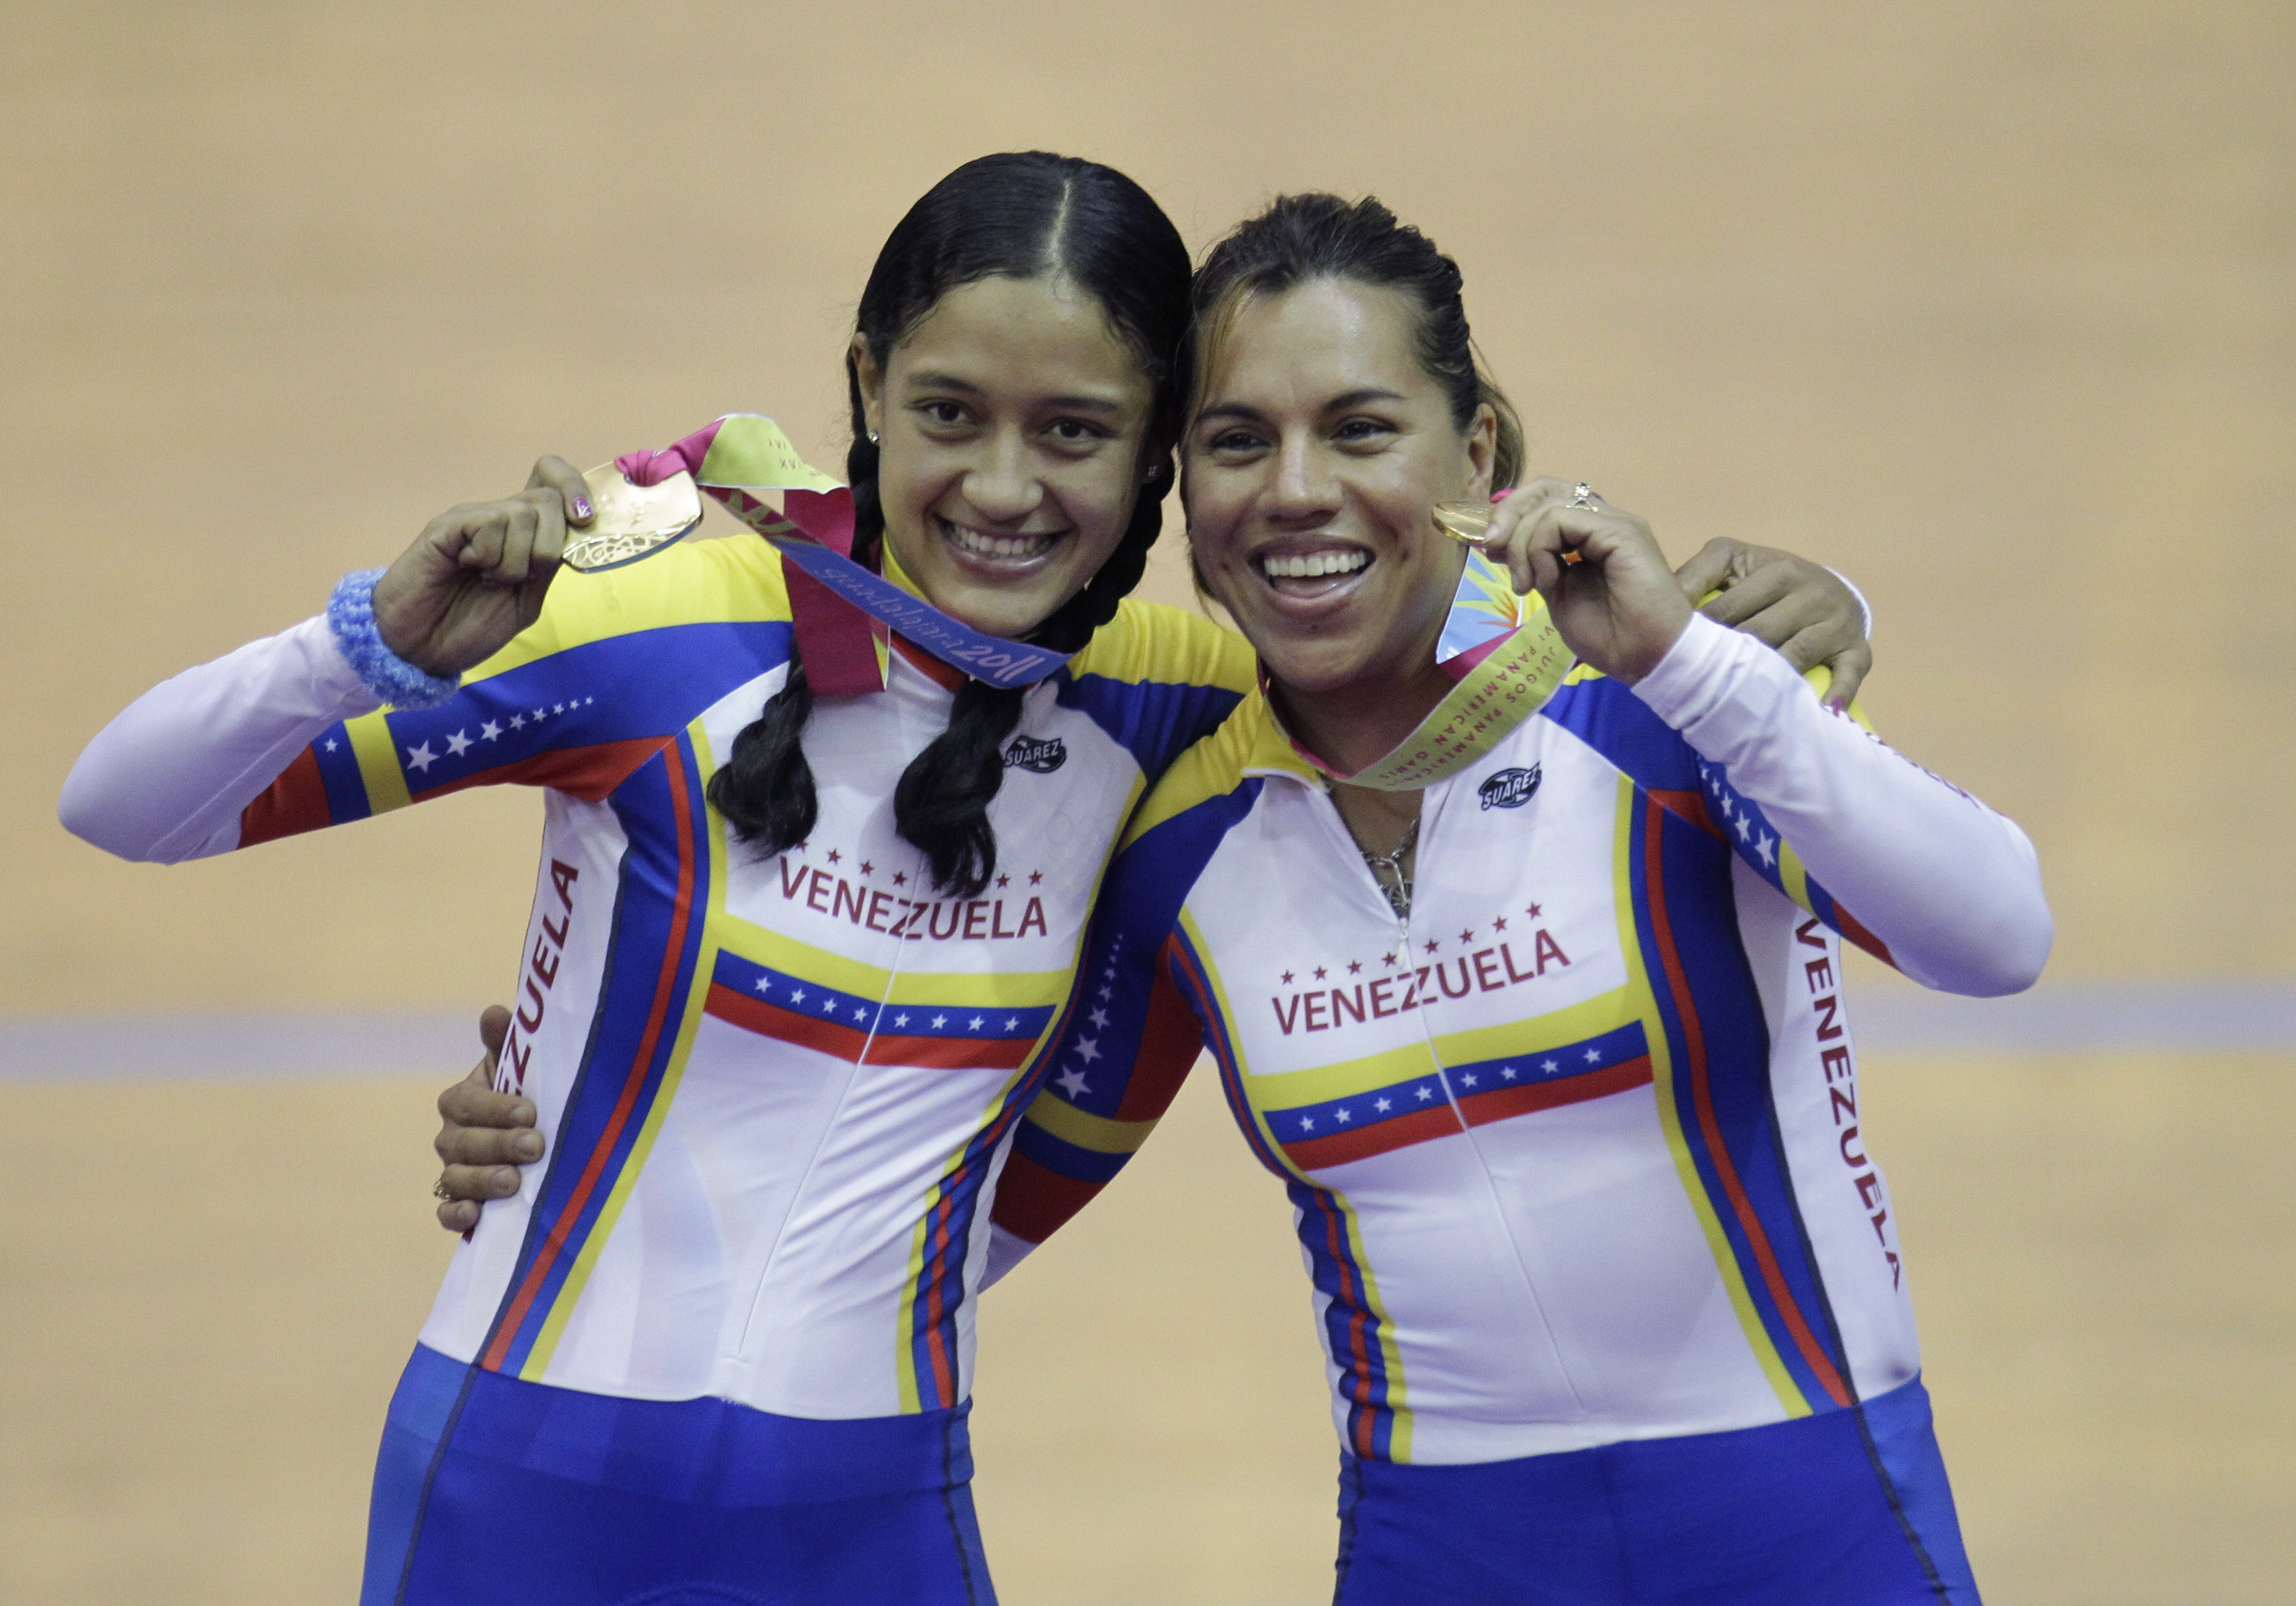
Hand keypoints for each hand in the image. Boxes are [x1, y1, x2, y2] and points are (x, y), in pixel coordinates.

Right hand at [373, 457, 594, 678]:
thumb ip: (550, 564)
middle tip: (519, 578)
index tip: (585, 521)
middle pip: (548, 499)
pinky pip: (489, 524)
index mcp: (523, 533)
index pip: (553, 480)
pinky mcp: (447, 526)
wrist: (421, 648)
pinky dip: (489, 556)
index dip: (576, 489)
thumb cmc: (470, 626)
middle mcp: (498, 517)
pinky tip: (469, 568)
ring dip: (515, 561)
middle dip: (548, 547)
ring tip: (488, 579)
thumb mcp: (527, 599)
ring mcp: (472, 519)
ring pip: (522, 514)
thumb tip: (578, 525)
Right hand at [432, 1005, 544, 1232]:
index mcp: (461, 1100)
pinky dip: (456, 1216)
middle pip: (464, 1145)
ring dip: (483, 1182)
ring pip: (456, 1179)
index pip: (470, 1104)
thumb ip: (505, 1043)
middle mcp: (452, 1137)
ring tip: (513, 1183)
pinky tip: (475, 1216)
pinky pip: (446, 1214)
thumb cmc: (528, 1093)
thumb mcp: (518, 1067)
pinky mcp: (461, 1204)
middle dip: (499, 1145)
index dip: (497, 1109)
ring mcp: (454, 1172)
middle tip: (536, 1147)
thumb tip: (494, 1012)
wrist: (538, 1133)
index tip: (530, 1112)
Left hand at [1480, 478, 1690, 684]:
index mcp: (1590, 534)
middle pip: (1546, 488)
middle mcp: (1604, 520)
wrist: (1649, 658)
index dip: (1512, 514)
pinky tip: (1547, 580)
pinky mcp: (1620, 531)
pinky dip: (1541, 548)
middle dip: (1508, 514)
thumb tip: (1500, 543)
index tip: (1492, 550)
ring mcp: (1614, 523)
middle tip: (1492, 549)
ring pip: (1549, 504)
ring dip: (1522, 544)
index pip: (1546, 499)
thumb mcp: (1557, 594)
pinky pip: (1561, 519)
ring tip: (1527, 585)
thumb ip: (1536, 564)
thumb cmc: (1610, 636)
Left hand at [1674, 538, 1871, 708]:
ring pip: (1793, 656)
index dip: (1695, 636)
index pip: (1726, 609)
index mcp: (1775, 569)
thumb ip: (1697, 577)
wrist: (1832, 591)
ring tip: (1736, 703)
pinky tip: (1818, 710)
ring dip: (1765, 680)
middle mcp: (1811, 591)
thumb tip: (1661, 602)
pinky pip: (1847, 674)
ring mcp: (1836, 621)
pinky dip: (1835, 693)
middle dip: (1725, 661)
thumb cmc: (1768, 582)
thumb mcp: (1733, 564)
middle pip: (1757, 635)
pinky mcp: (1857, 648)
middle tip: (1695, 687)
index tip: (1671, 658)